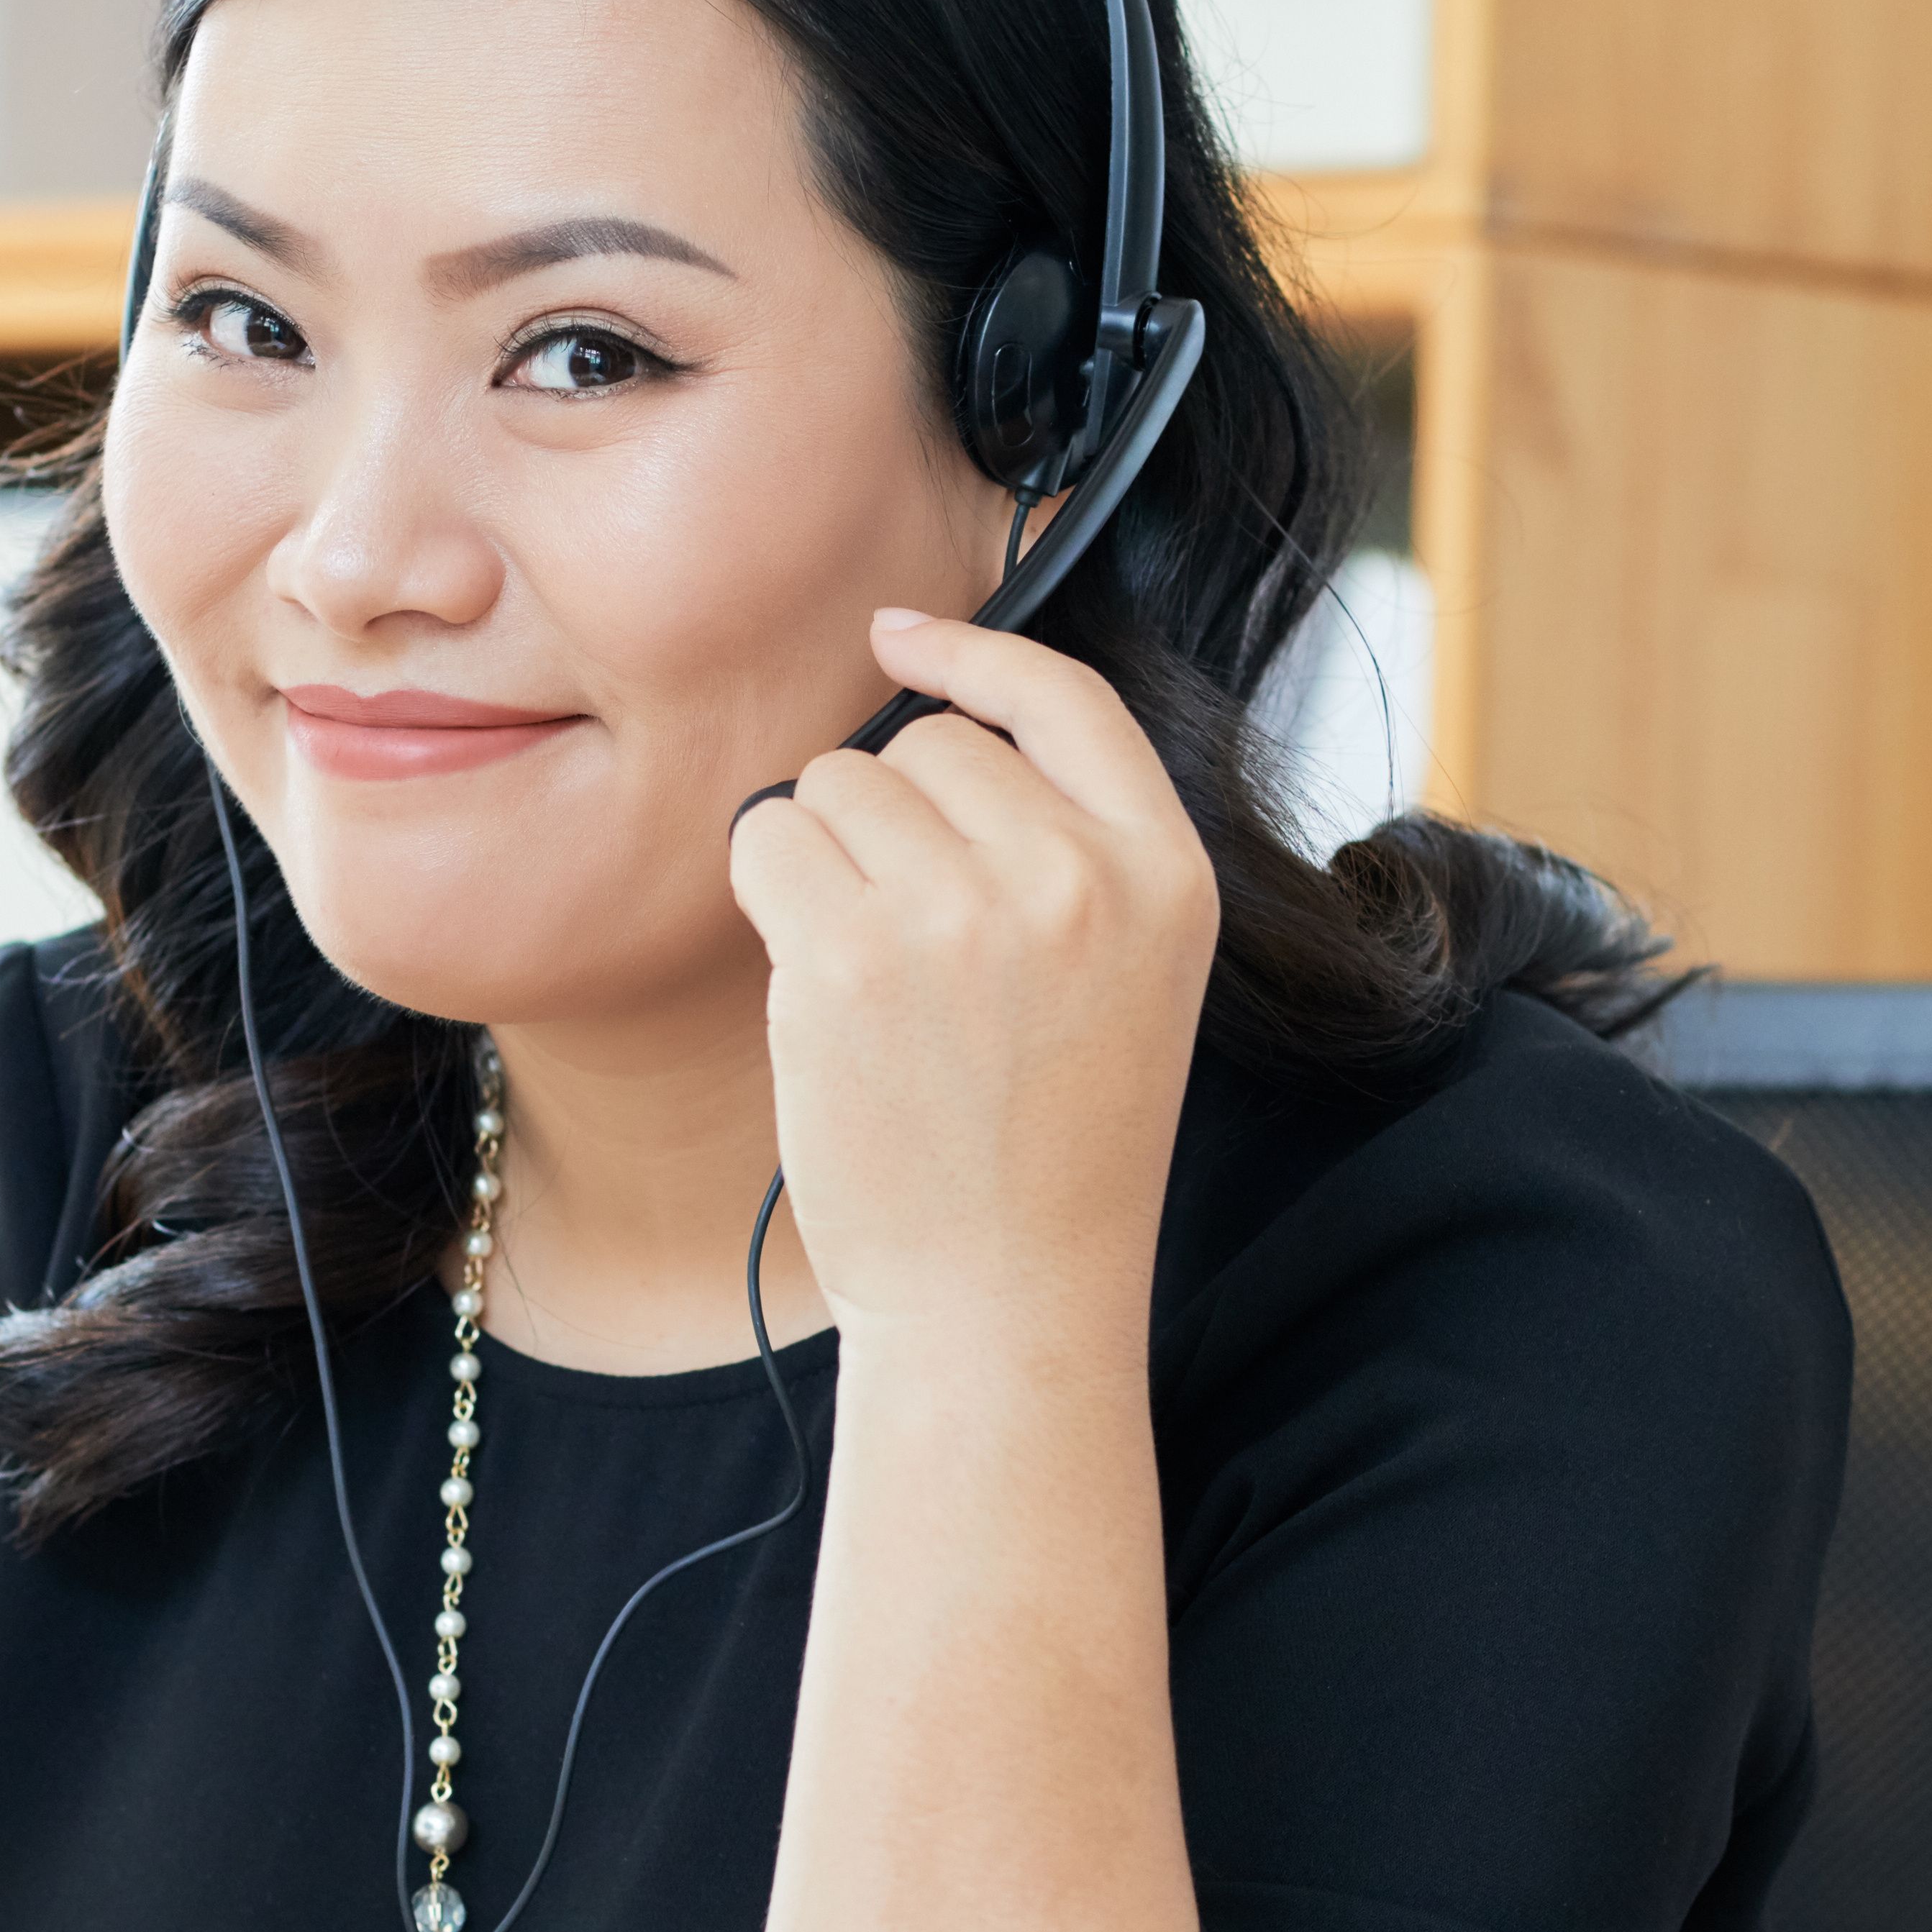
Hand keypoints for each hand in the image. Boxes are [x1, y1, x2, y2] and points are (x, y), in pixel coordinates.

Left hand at [726, 609, 1215, 1351]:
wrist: (1001, 1293)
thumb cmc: (1049, 1144)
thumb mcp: (1129, 974)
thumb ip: (1070, 844)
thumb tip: (932, 709)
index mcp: (1163, 874)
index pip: (1064, 698)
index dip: (971, 653)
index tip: (901, 638)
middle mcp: (1074, 877)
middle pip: (927, 745)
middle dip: (891, 816)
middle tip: (912, 939)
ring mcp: (961, 912)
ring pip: (835, 786)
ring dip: (825, 857)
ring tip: (875, 976)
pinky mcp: (849, 956)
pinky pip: (768, 840)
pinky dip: (767, 893)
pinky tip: (814, 980)